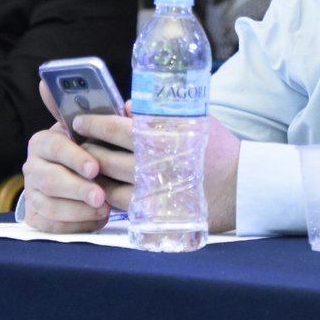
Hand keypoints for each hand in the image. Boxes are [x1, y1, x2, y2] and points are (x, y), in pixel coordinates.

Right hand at [21, 80, 128, 231]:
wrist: (67, 178)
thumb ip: (105, 119)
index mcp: (44, 141)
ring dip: (78, 210)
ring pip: (50, 205)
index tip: (95, 168)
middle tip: (101, 196)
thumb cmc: (86, 151)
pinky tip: (96, 220)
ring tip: (103, 210)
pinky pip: (51, 225)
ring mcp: (31, 192)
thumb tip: (129, 105)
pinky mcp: (35, 216)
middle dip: (78, 189)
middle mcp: (32, 166)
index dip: (75, 158)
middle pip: (51, 180)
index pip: (55, 146)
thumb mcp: (91, 133)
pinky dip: (75, 224)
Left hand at [21, 81, 242, 233]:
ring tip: (88, 167)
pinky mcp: (154, 212)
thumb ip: (157, 111)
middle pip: (102, 158)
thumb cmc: (216, 147)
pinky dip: (107, 195)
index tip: (79, 122)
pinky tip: (105, 188)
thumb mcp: (192, 118)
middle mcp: (150, 165)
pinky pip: (119, 205)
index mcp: (159, 137)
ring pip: (105, 185)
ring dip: (92, 175)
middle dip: (85, 150)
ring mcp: (151, 192)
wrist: (241, 185)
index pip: (112, 129)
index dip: (91, 124)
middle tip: (78, 144)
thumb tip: (125, 106)